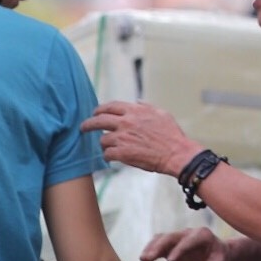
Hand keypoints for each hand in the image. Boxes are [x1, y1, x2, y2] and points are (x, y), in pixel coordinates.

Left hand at [80, 101, 200, 177]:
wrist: (176, 153)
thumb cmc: (172, 134)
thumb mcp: (161, 113)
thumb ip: (146, 106)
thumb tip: (137, 102)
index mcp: (134, 111)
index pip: (110, 106)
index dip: (100, 110)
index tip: (95, 113)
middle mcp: (126, 122)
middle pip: (98, 120)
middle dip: (88, 124)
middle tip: (84, 128)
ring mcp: (123, 138)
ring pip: (102, 140)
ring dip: (104, 144)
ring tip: (107, 148)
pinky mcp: (122, 153)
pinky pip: (107, 154)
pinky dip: (108, 156)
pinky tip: (112, 157)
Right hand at [141, 227, 228, 260]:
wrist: (218, 253)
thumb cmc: (219, 258)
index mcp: (202, 235)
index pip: (188, 241)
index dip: (179, 250)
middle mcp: (188, 233)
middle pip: (170, 237)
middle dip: (158, 247)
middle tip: (148, 258)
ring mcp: (179, 237)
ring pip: (162, 239)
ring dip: (151, 248)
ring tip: (143, 260)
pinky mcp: (172, 244)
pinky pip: (159, 245)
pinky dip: (151, 252)